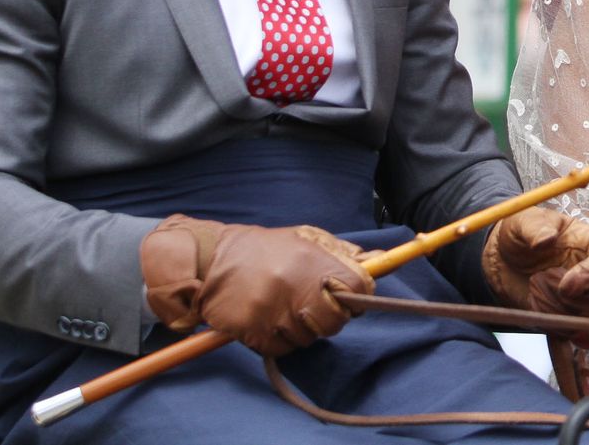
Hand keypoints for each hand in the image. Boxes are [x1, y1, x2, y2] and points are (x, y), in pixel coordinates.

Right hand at [139, 213, 374, 355]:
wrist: (210, 262)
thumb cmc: (262, 250)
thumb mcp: (304, 238)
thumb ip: (341, 252)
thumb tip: (378, 259)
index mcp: (311, 260)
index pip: (358, 289)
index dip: (358, 295)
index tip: (349, 295)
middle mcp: (295, 287)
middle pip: (336, 321)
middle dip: (330, 317)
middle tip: (313, 304)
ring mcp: (275, 312)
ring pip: (309, 338)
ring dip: (302, 328)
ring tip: (284, 306)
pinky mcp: (255, 332)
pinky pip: (283, 349)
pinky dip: (279, 340)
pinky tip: (268, 319)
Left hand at [483, 207, 588, 316]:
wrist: (504, 260)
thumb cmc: (521, 234)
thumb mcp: (523, 222)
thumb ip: (535, 227)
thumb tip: (546, 239)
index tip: (565, 284)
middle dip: (571, 298)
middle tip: (542, 279)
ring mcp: (585, 299)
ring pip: (584, 318)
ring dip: (552, 306)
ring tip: (535, 283)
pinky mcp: (570, 317)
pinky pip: (568, 330)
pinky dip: (548, 320)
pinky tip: (534, 300)